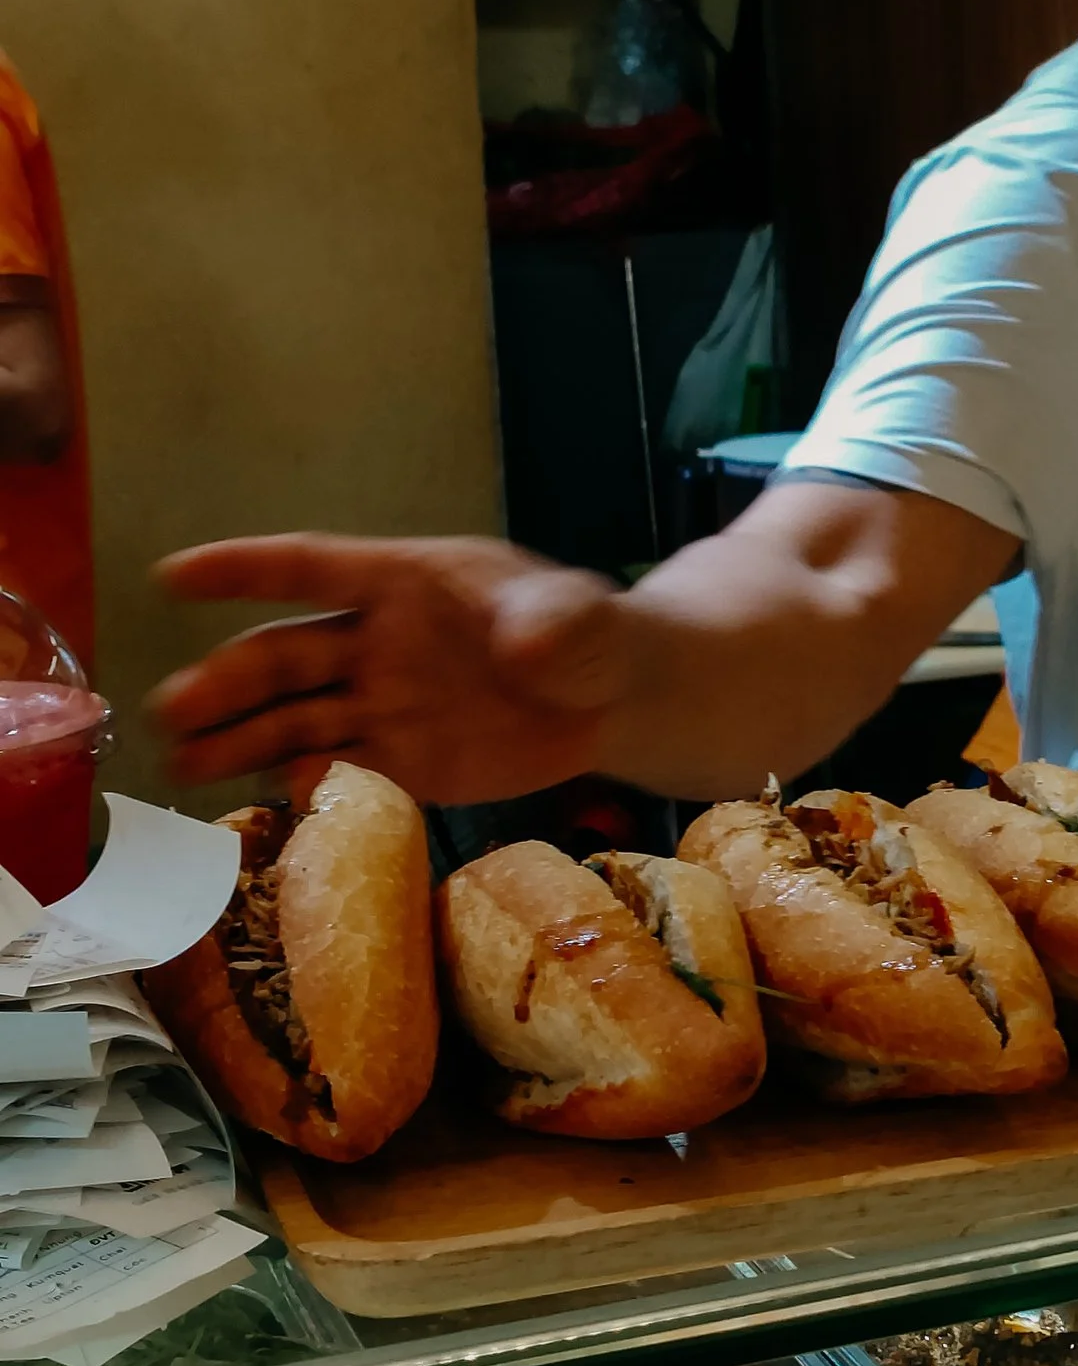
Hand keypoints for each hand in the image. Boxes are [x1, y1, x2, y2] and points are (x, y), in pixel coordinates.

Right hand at [150, 534, 630, 803]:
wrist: (616, 702)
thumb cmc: (587, 636)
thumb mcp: (579, 616)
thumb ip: (554, 622)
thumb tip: (524, 646)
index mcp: (403, 583)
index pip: (312, 567)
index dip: (244, 569)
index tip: (174, 576)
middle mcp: (376, 643)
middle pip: (286, 656)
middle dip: (227, 681)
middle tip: (174, 710)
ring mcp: (385, 705)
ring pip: (298, 720)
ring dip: (241, 739)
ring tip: (185, 763)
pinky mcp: (406, 762)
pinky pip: (347, 773)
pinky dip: (312, 784)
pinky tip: (281, 797)